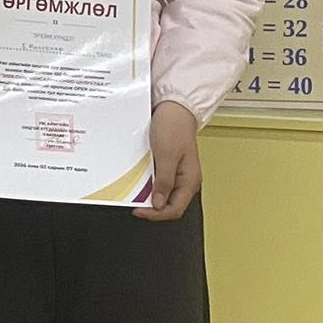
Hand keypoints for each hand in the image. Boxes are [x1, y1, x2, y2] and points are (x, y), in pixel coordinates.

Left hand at [134, 102, 201, 221]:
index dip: (156, 214)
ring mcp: (176, 173)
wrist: (173, 108)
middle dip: (150, 205)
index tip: (139, 210)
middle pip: (167, 204)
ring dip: (147, 193)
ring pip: (161, 193)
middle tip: (133, 201)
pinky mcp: (167, 165)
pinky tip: (137, 178)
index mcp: (190, 181)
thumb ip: (164, 182)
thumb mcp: (166, 155)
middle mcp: (184, 180)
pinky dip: (146, 181)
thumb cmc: (174, 127)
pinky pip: (157, 180)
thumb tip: (158, 204)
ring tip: (134, 189)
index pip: (174, 209)